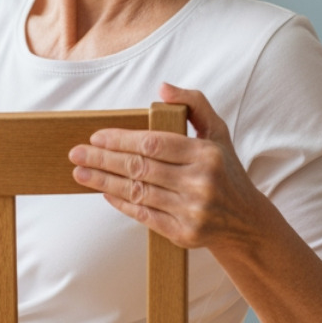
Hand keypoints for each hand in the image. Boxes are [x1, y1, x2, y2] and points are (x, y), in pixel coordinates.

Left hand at [68, 83, 268, 249]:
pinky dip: (121, 203)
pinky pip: (144, 215)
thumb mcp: (218, 132)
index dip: (121, 140)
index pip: (153, 144)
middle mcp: (200, 183)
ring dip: (104, 182)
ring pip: (137, 192)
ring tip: (80, 173)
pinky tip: (104, 192)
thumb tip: (163, 89)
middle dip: (103, 160)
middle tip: (77, 153)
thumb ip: (194, 104)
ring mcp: (192, 211)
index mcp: (206, 155)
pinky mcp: (184, 234)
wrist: (244, 221)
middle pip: (140, 168)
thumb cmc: (225, 169)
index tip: (96, 137)